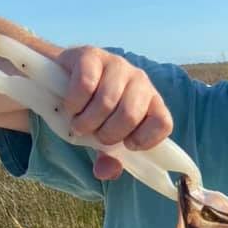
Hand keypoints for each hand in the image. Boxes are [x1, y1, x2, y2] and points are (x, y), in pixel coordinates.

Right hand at [56, 46, 172, 179]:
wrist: (64, 78)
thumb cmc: (93, 111)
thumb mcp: (104, 137)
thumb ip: (110, 159)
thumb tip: (106, 172)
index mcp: (151, 103)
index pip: (163, 123)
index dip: (145, 139)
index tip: (127, 146)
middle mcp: (140, 81)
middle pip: (130, 115)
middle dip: (107, 133)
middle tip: (94, 135)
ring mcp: (117, 65)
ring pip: (107, 101)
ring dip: (87, 121)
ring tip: (79, 124)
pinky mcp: (92, 55)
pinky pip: (85, 85)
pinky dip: (74, 103)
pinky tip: (70, 107)